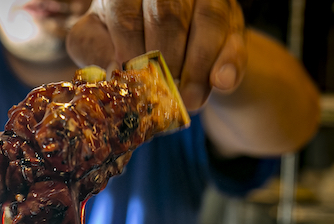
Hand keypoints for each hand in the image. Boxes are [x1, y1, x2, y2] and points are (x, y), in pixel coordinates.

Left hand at [66, 0, 246, 109]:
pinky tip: (221, 83)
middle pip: (168, 13)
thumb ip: (98, 53)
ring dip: (197, 67)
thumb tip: (111, 73)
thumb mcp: (102, 47)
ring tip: (187, 101)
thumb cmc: (125, 46)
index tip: (130, 80)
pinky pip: (235, 37)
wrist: (167, 53)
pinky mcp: (232, 18)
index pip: (126, 12)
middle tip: (160, 93)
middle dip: (164, 59)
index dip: (128, 49)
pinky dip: (229, 63)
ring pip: (207, 21)